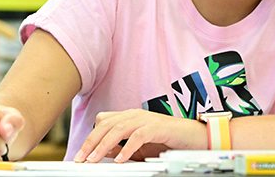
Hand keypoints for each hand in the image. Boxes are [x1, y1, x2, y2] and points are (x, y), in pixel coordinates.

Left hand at [73, 109, 207, 162]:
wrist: (194, 137)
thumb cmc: (168, 141)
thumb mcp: (140, 147)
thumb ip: (122, 147)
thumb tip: (103, 152)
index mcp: (130, 117)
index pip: (103, 121)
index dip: (90, 137)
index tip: (80, 155)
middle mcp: (135, 115)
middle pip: (106, 124)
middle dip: (91, 141)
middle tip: (81, 158)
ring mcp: (146, 119)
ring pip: (119, 128)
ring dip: (104, 145)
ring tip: (94, 159)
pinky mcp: (158, 127)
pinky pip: (139, 136)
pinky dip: (128, 147)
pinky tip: (121, 159)